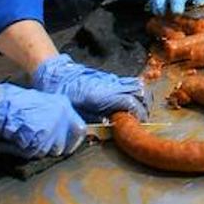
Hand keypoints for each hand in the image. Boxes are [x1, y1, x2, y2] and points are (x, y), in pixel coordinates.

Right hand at [0, 81, 85, 158]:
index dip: (74, 142)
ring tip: (20, 137)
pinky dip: (20, 151)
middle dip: (48, 149)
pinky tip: (12, 141)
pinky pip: (32, 153)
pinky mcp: (38, 138)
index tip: (67, 148)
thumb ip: (56, 120)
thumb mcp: (44, 105)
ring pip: (46, 152)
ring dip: (32, 150)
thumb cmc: (17, 104)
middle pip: (61, 146)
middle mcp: (61, 116)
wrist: (0, 103)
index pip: (80, 130)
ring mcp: (51, 128)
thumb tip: (63, 138)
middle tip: (34, 143)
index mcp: (64, 106)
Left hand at [31, 54, 147, 120]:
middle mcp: (111, 85)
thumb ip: (98, 121)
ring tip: (139, 112)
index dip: (139, 114)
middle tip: (141, 119)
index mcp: (103, 95)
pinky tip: (131, 103)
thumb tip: (114, 128)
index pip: (132, 103)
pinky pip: (130, 82)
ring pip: (138, 85)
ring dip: (143, 98)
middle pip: (140, 91)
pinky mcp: (112, 77)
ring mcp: (113, 79)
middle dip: (145, 106)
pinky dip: (136, 92)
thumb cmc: (64, 96)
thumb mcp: (78, 114)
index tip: (140, 124)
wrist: (57, 75)